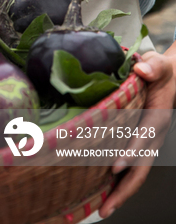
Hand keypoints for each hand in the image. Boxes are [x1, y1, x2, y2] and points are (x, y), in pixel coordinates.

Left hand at [99, 51, 175, 217]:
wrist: (169, 79)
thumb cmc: (161, 72)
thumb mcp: (159, 64)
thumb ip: (153, 66)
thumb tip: (143, 69)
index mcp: (157, 116)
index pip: (145, 137)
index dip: (132, 152)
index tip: (116, 165)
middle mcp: (153, 135)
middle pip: (142, 167)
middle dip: (125, 189)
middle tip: (106, 206)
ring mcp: (147, 143)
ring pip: (137, 173)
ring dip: (120, 192)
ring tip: (103, 209)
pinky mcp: (139, 145)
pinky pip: (131, 167)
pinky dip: (119, 182)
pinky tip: (102, 193)